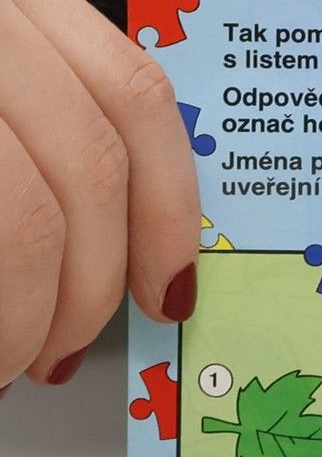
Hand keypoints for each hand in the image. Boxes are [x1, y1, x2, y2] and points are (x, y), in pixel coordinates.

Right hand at [0, 0, 200, 390]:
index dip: (167, 208)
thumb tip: (112, 243)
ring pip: (22, 211)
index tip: (170, 293)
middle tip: (57, 353)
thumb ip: (30, 111)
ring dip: (19, 315)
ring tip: (1, 364)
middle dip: (84, 287)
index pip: (133, 92)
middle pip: (86, 162)